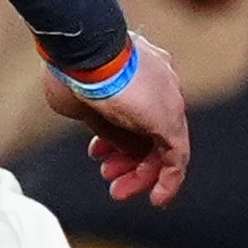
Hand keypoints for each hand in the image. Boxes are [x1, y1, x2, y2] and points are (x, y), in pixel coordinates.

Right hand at [40, 33, 189, 206]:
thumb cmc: (69, 70)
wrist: (83, 48)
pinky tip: (156, 199)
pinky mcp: (172, 120)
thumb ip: (105, 125)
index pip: (134, 113)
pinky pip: (177, 157)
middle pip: (150, 131)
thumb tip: (120, 146)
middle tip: (108, 176)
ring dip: (141, 172)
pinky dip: (169, 180)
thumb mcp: (81, 103)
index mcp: (138, 72)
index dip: (113, 137)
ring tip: (118, 190)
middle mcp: (161, 84)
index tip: (96, 153)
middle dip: (128, 159)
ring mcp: (169, 100)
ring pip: (163, 146)